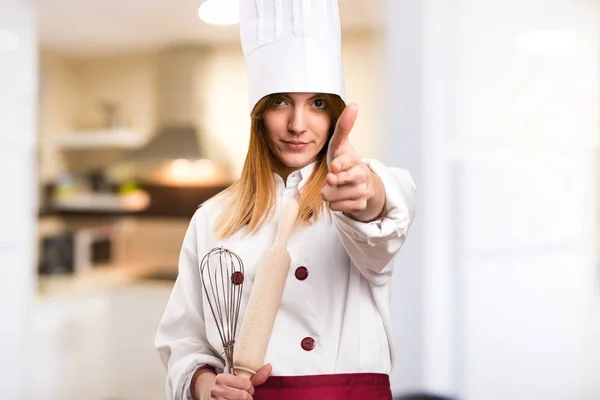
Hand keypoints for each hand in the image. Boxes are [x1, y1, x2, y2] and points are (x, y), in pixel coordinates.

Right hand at [194, 364, 271, 399]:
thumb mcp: (239, 380)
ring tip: (238, 399)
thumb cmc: (228, 388)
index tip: (246, 388)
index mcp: (222, 378)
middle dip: (247, 397)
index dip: (250, 388)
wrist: (210, 395)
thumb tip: (269, 367)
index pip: (247, 385)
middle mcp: (217, 389)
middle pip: (244, 396)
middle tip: (243, 396)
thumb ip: (255, 377)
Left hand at [322, 104, 384, 221]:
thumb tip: (354, 105)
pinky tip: (340, 196)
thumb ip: (343, 127)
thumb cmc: (345, 162)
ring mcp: (362, 191)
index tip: (334, 167)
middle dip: (332, 182)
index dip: (340, 165)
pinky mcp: (360, 205)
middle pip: (338, 182)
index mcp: (355, 160)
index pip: (346, 162)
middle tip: (330, 179)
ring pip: (334, 196)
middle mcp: (361, 176)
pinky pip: (337, 207)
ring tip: (335, 186)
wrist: (361, 184)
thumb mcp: (341, 144)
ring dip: (329, 193)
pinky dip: (335, 203)